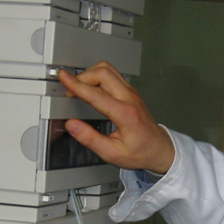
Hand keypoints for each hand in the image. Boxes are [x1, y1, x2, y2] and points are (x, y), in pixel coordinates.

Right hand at [58, 62, 174, 173]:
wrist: (159, 149)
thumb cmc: (140, 153)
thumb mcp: (112, 153)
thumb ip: (90, 139)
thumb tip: (72, 125)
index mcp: (125, 114)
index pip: (96, 94)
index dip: (76, 85)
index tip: (63, 78)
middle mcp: (130, 99)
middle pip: (103, 73)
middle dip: (82, 76)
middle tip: (70, 88)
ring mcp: (132, 93)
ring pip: (109, 69)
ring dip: (90, 73)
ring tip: (79, 87)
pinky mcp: (131, 91)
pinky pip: (113, 75)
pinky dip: (98, 76)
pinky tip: (91, 86)